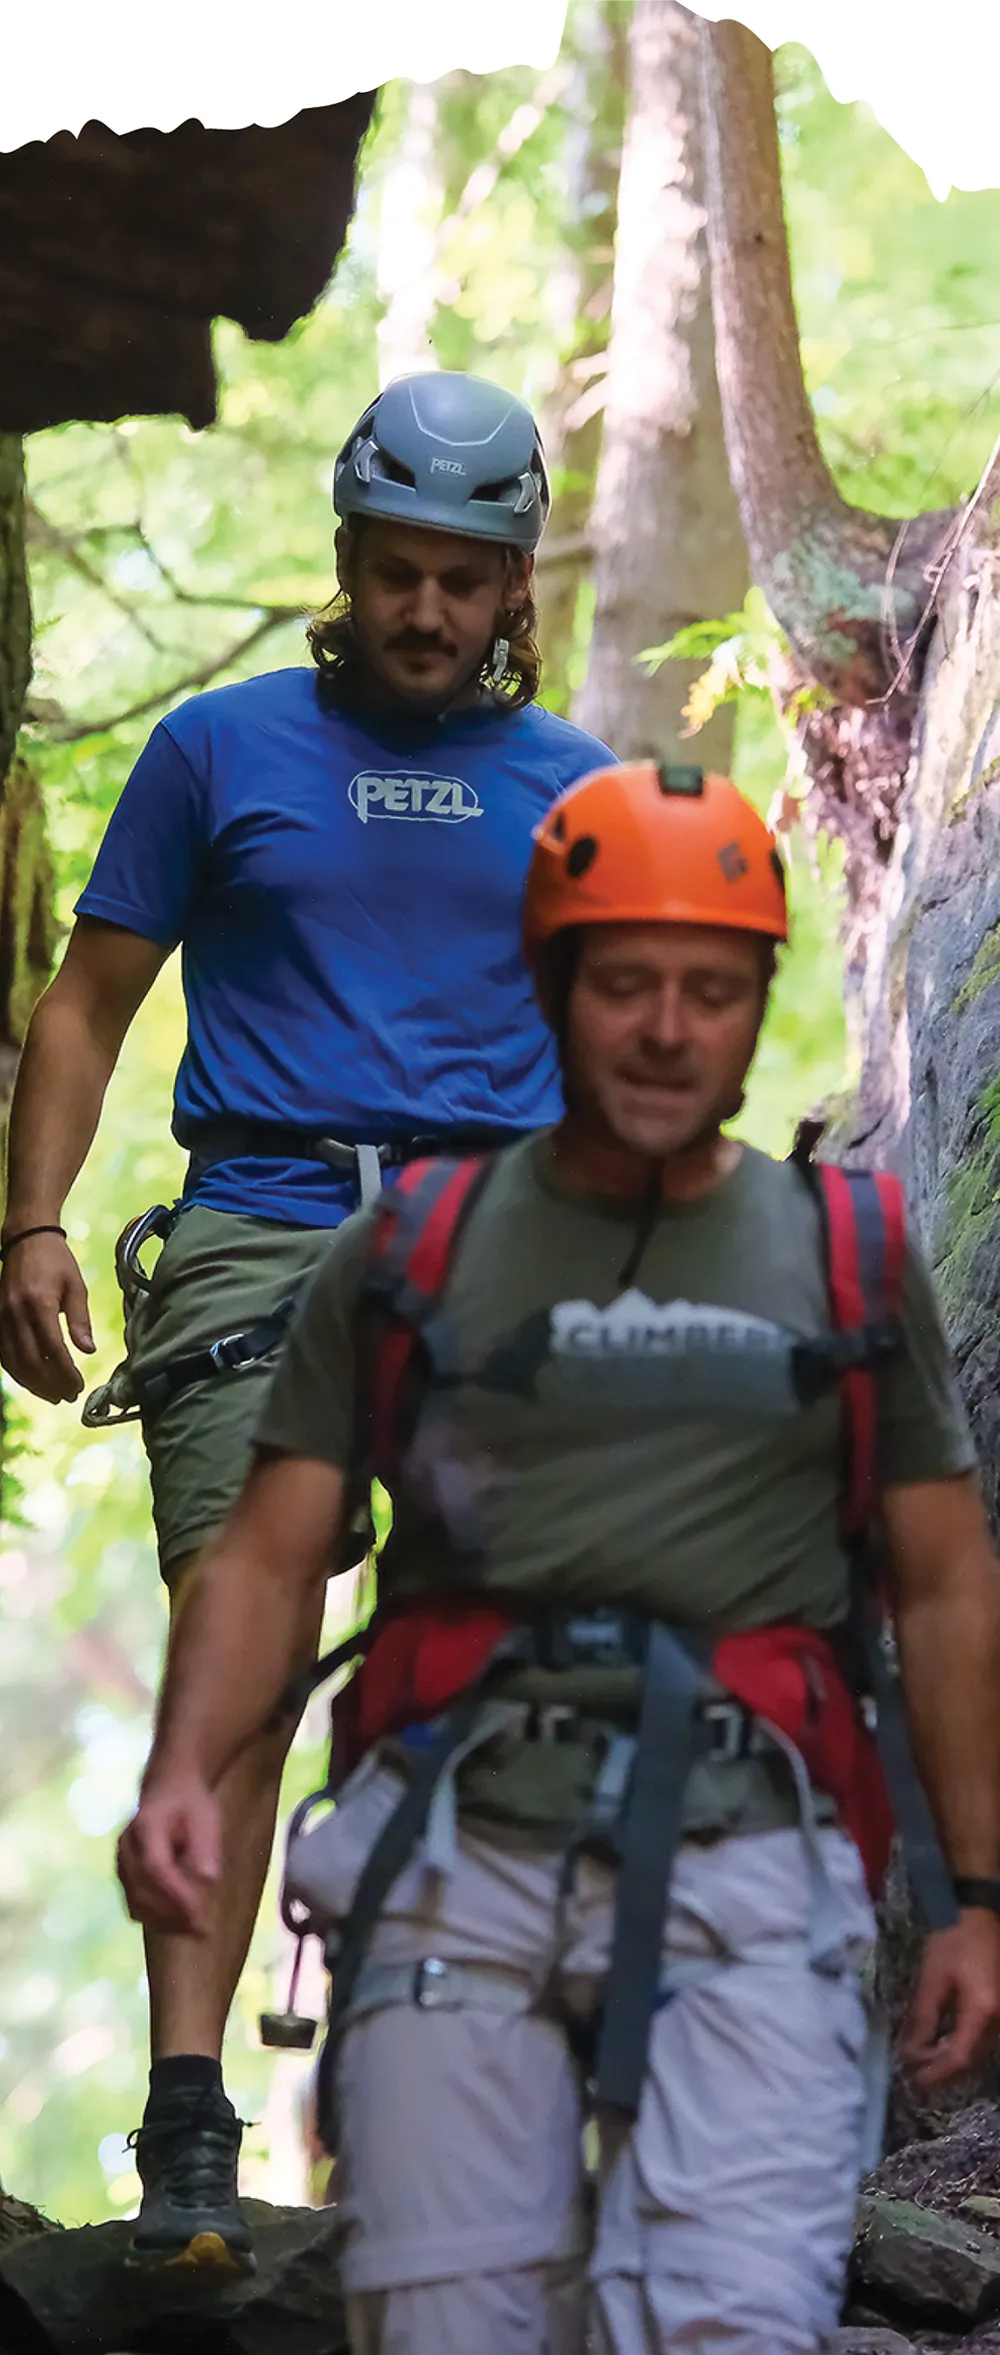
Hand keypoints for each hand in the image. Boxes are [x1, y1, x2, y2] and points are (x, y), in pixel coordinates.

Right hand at [0, 1232, 93, 1402]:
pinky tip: (30, 1381)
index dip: (66, 1373)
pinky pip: (3, 1353)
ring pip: (14, 1362)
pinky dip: (16, 1371)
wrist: (25, 1239)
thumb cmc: (55, 1261)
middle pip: (32, 1361)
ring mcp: (2, 1317)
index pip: (53, 1349)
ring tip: (52, 1395)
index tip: (79, 1386)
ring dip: (32, 1383)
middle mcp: (16, 1313)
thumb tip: (89, 1350)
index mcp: (40, 1304)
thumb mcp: (76, 1286)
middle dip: (51, 1384)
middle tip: (68, 1396)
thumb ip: (81, 1320)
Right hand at [117, 1773, 220, 1937]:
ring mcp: (120, 1862)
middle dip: (173, 1914)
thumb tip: (209, 1879)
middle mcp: (126, 1846)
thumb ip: (206, 1846)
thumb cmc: (190, 1805)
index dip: (174, 1894)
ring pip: (136, 1902)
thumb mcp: (206, 1816)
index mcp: (145, 1825)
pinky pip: (134, 1905)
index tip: (199, 1913)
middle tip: (204, 1929)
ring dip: (165, 1922)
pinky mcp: (123, 1877)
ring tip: (197, 1930)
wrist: (165, 1791)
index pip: (154, 1867)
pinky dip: (156, 1919)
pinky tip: (181, 1924)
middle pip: (142, 1890)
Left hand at [902, 1909, 999, 2086]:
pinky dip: (961, 2045)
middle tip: (914, 2072)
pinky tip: (942, 2042)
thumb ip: (922, 2017)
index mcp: (983, 2011)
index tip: (914, 2081)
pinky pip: (982, 2038)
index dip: (936, 2073)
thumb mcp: (933, 1977)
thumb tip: (910, 2052)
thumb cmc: (954, 1939)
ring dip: (951, 2060)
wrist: (980, 1912)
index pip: (960, 2057)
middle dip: (942, 2070)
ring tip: (923, 2059)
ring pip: (979, 2052)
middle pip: (973, 2060)